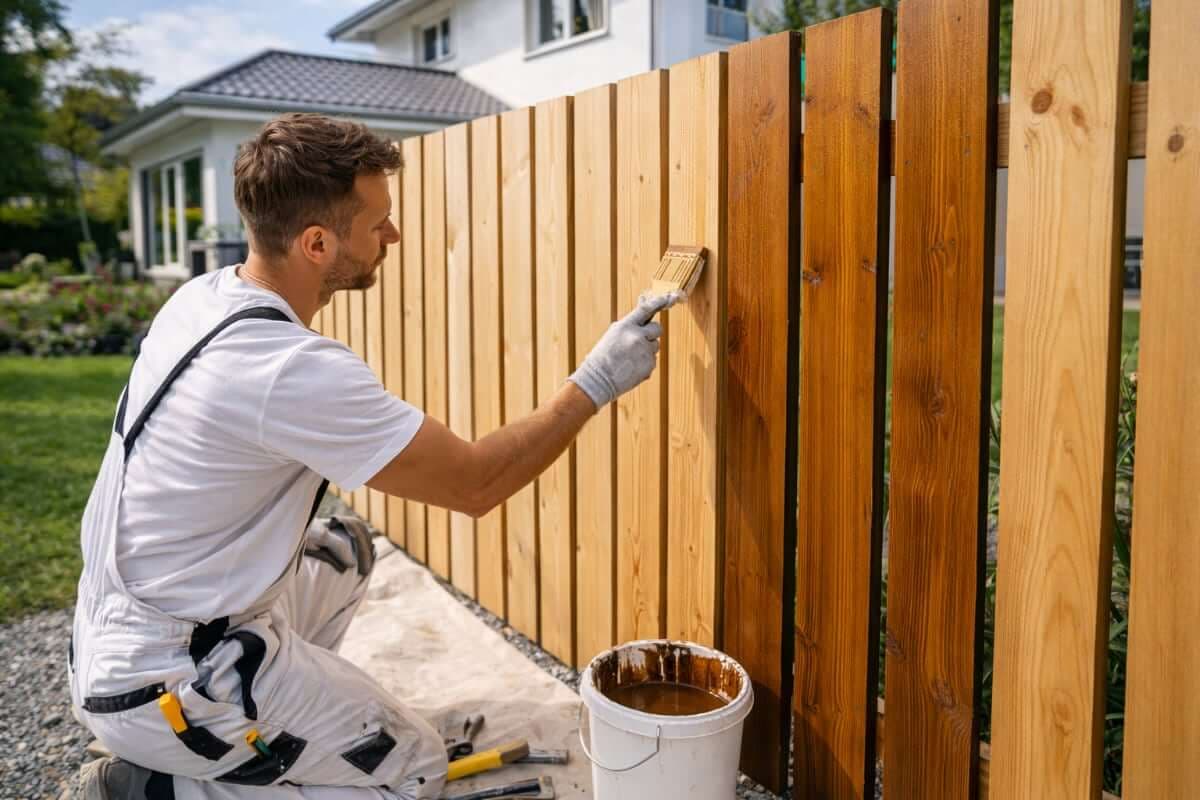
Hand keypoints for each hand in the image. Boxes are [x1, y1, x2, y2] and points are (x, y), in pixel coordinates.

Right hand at [567, 291, 682, 410]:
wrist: (598, 380)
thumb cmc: (602, 356)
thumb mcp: (613, 334)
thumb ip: (630, 325)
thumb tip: (644, 312)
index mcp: (625, 326)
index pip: (646, 309)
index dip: (659, 302)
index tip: (670, 296)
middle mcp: (637, 336)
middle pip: (657, 329)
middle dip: (652, 334)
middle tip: (639, 341)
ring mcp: (645, 351)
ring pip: (655, 346)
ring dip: (646, 350)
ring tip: (629, 359)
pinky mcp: (649, 365)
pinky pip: (652, 360)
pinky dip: (644, 364)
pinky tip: (631, 368)